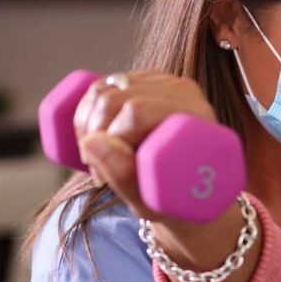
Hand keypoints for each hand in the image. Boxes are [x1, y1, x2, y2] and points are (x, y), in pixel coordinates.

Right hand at [73, 70, 216, 220]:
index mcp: (196, 116)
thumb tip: (91, 142)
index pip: (138, 112)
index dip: (109, 138)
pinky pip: (101, 85)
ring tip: (96, 158)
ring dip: (84, 125)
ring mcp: (164, 82)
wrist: (187, 191)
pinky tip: (91, 137)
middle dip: (93, 134)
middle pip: (116, 97)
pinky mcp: (145, 82)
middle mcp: (183, 92)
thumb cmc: (175, 200)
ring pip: (103, 89)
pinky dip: (85, 111)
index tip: (102, 174)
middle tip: (96, 169)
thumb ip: (123, 174)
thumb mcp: (150, 199)